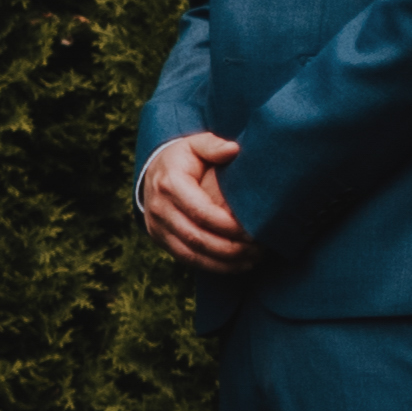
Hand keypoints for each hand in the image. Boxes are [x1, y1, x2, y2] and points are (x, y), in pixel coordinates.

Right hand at [138, 131, 247, 272]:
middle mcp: (159, 208)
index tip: (254, 231)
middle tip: (258, 248)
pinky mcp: (159, 239)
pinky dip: (213, 266)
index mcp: (170, 184)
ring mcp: (156, 226)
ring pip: (191, 253)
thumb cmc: (183, 158)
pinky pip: (186, 259)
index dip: (229, 226)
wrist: (152, 171)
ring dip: (224, 261)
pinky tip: (237, 265)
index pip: (201, 212)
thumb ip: (213, 145)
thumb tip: (233, 149)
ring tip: (252, 259)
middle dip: (230, 248)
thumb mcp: (195, 144)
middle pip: (197, 237)